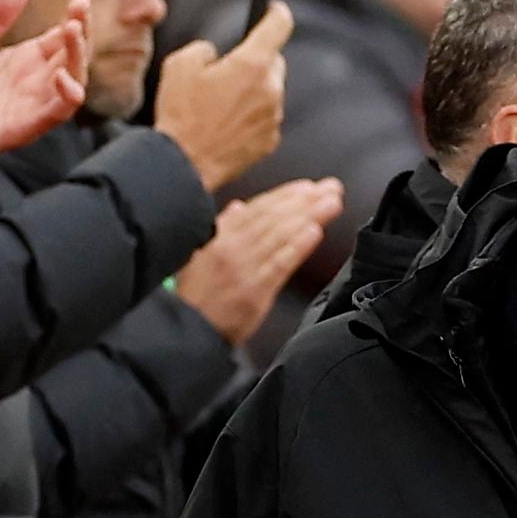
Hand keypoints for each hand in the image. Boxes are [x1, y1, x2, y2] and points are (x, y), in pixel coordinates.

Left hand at [0, 0, 90, 171]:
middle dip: (82, 31)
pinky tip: (61, 75)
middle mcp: (36, 82)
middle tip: (79, 7)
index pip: (63, 38)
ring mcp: (33, 104)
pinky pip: (57, 113)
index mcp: (26, 61)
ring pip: (74, 82)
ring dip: (79, 57)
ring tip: (72, 30)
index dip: (75, 19)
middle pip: (74, 56)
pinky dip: (67, 96)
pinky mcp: (24, 127)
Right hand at [154, 1, 293, 191]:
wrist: (184, 165)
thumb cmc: (180, 114)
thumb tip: (216, 55)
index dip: (277, 12)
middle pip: (274, 61)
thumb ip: (204, 49)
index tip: (272, 10)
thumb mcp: (179, 65)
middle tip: (228, 71)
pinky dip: (252, 116)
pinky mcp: (271, 140)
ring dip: (253, 90)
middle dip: (256, 60)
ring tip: (220, 105)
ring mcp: (273, 116)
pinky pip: (266, 117)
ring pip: (270, 91)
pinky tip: (226, 124)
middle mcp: (271, 88)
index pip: (280, 25)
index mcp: (251, 64)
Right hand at [176, 178, 343, 345]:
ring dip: (310, 215)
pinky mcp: (254, 291)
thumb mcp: (198, 254)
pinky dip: (298, 246)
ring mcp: (244, 268)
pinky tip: (315, 232)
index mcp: (219, 236)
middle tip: (330, 188)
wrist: (185, 331)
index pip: (258, 208)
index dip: (285, 195)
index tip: (308, 186)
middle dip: (305, 200)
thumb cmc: (193, 296)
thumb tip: (239, 206)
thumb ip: (222, 229)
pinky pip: (279, 264)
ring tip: (331, 203)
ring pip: (280, 235)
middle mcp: (232, 247)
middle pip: (274, 217)